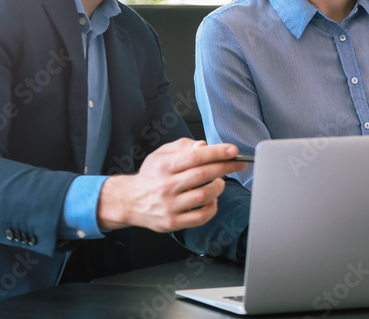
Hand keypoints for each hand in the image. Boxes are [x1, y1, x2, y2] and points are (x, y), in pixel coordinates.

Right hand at [97, 138, 249, 231]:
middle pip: (203, 174)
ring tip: (219, 181)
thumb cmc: (151, 175)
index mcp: (163, 166)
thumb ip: (183, 146)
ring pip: (204, 195)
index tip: (234, 150)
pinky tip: (212, 199)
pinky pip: (201, 217)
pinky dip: (213, 207)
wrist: (130, 201)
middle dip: (226, 167)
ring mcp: (169, 206)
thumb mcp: (161, 154)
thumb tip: (204, 145)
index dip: (217, 152)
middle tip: (239, 163)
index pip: (195, 157)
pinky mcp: (173, 222)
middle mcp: (166, 186)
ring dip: (219, 186)